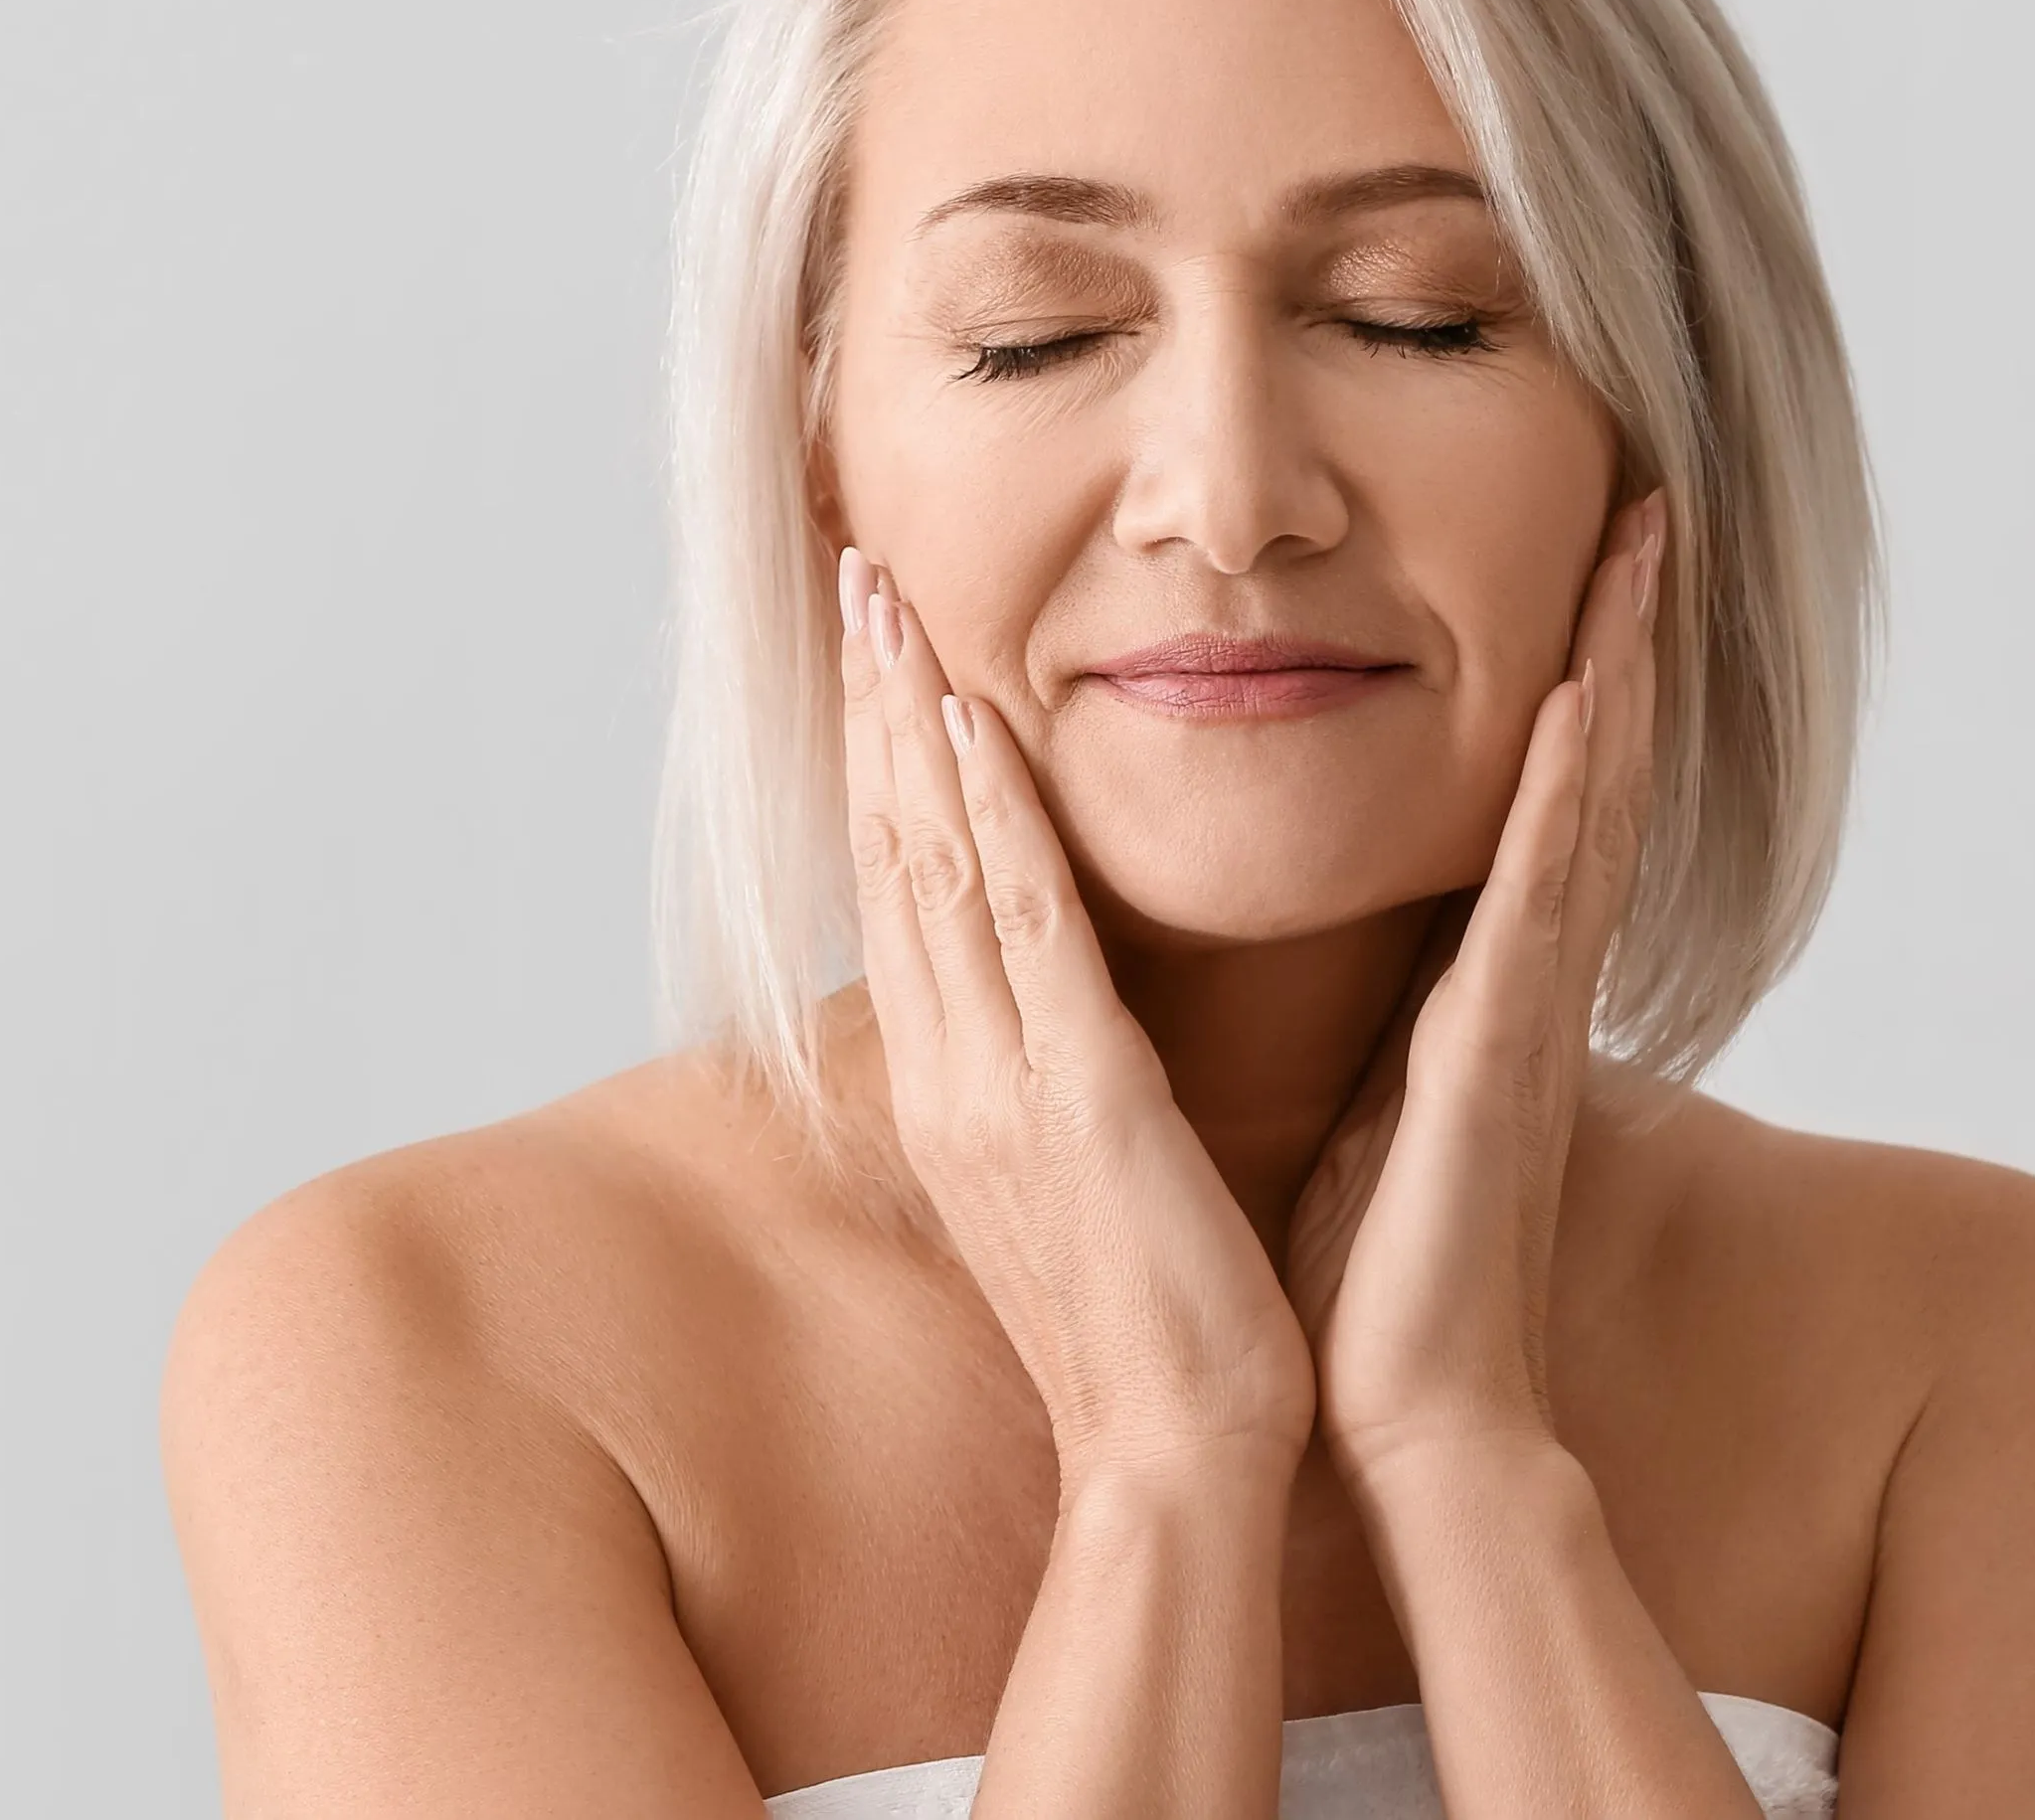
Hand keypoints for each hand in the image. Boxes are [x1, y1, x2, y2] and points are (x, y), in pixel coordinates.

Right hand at [838, 548, 1316, 1490]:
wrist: (1179, 1458)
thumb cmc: (1149, 1321)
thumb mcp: (1075, 1174)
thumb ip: (1049, 1074)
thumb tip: (1046, 1002)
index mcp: (955, 1087)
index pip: (904, 888)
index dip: (884, 759)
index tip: (878, 648)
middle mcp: (951, 1073)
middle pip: (894, 853)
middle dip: (873, 708)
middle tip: (855, 576)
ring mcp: (1002, 1086)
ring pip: (937, 869)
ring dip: (910, 726)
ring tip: (889, 606)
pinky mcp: (1081, 1104)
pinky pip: (1026, 938)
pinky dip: (993, 829)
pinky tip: (976, 734)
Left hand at [1283, 490, 1667, 1486]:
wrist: (1404, 1406)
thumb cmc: (1381, 1265)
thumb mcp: (1381, 1090)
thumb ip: (1399, 1009)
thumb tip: (1374, 948)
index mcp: (1489, 981)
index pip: (1545, 797)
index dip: (1577, 675)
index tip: (1589, 559)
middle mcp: (1528, 975)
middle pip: (1593, 769)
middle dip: (1621, 634)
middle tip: (1649, 503)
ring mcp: (1526, 1005)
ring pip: (1589, 801)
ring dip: (1615, 668)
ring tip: (1640, 544)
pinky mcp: (1500, 1050)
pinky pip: (1543, 895)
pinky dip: (1570, 789)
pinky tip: (1582, 695)